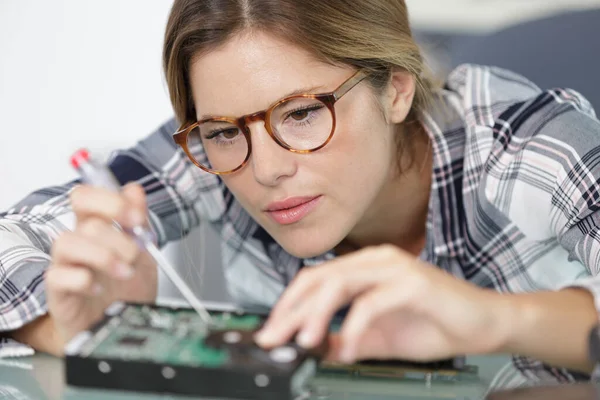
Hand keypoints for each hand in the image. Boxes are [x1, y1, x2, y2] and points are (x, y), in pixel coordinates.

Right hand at [44, 183, 157, 350]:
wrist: (120, 328)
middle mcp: (79, 245)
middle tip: (136, 255)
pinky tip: (99, 288)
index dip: (110, 200)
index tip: (136, 218)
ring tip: (124, 272)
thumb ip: (139, 223)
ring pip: (66, 242)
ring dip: (103, 256)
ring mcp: (66, 268)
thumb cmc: (126, 292)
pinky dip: (83, 280)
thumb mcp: (144, 254)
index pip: (86, 197)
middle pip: (87, 222)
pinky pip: (57, 277)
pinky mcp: (58, 294)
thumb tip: (134, 190)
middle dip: (120, 238)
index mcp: (96, 230)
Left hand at [255, 245, 508, 362]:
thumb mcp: (378, 338)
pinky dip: (352, 328)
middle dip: (292, 310)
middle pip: (320, 279)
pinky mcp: (412, 283)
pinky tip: (345, 350)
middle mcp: (375, 261)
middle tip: (274, 338)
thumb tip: (314, 348)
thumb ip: (346, 340)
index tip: (272, 331)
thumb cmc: (435, 325)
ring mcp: (393, 268)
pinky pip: (371, 303)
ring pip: (339, 284)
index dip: (289, 304)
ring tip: (302, 342)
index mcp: (365, 268)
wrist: (484, 325)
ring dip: (315, 314)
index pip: (315, 280)